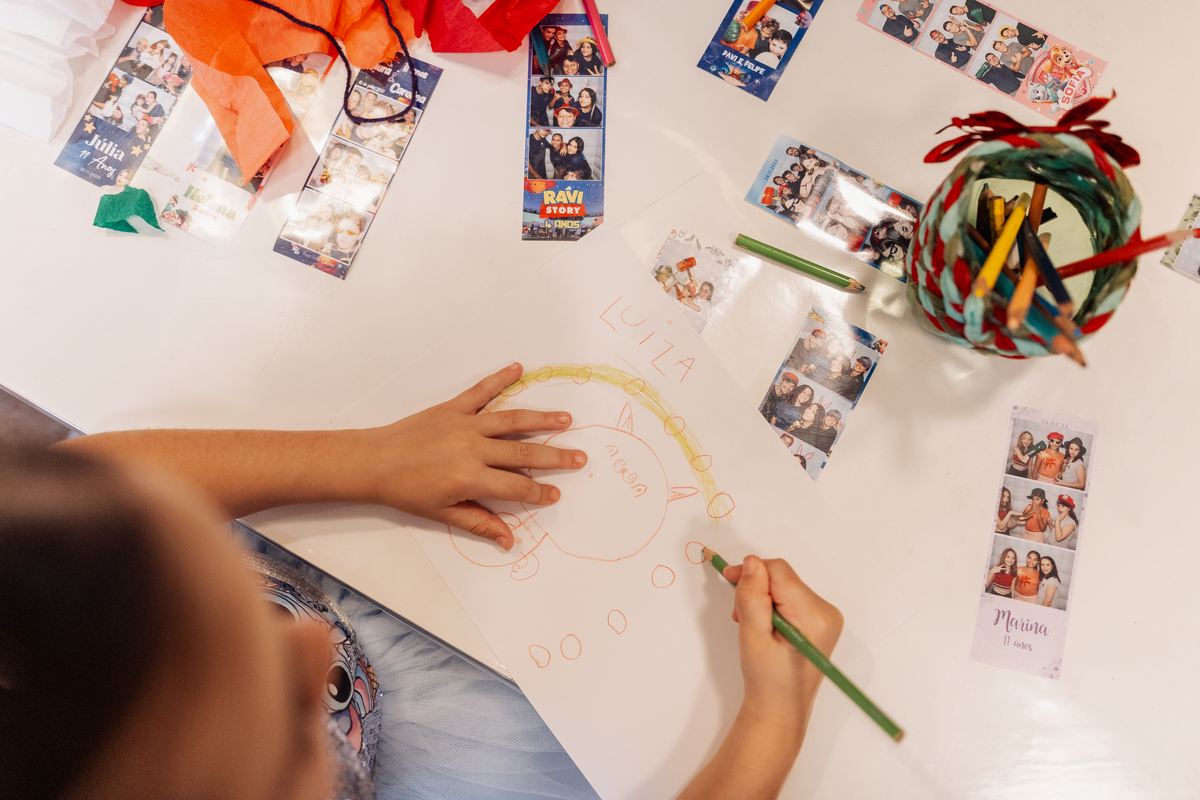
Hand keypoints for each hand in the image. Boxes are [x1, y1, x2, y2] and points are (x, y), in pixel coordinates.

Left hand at [364, 363, 585, 549]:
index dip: (539, 492)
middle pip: (523, 452)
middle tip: (580, 457)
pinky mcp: (453, 407)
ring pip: (511, 419)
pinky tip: (518, 369)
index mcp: (471, 477)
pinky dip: (500, 379)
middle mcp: (472, 448)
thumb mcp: (444, 513)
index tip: (556, 493)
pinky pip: (481, 391)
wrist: (374, 462)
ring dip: (541, 419)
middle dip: (554, 456)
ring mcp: (464, 424)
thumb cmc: (407, 492)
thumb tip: (510, 540)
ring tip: (566, 419)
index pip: (516, 486)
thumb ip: (480, 523)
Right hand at [722, 556, 842, 733]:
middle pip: (783, 577)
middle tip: (741, 615)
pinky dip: (772, 604)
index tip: (729, 580)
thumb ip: (752, 597)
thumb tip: (751, 562)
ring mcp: (826, 616)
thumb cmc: (767, 680)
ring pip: (784, 585)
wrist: (781, 708)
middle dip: (756, 589)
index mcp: (814, 617)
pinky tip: (765, 625)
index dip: (751, 572)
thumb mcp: (753, 637)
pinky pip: (790, 596)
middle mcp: (827, 612)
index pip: (780, 572)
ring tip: (753, 625)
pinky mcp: (819, 619)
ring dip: (762, 597)